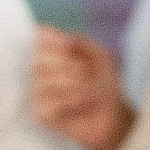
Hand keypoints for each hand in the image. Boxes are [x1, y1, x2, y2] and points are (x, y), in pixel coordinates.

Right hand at [34, 25, 134, 149]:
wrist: (113, 115)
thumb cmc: (104, 84)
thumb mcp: (100, 56)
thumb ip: (79, 41)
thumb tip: (51, 33)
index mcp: (52, 54)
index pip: (37, 40)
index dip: (50, 41)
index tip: (67, 45)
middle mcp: (39, 71)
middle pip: (37, 61)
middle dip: (66, 65)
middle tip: (86, 72)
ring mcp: (37, 93)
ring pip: (43, 83)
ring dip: (73, 85)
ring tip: (91, 90)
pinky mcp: (40, 113)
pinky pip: (49, 103)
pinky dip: (71, 102)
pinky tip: (82, 106)